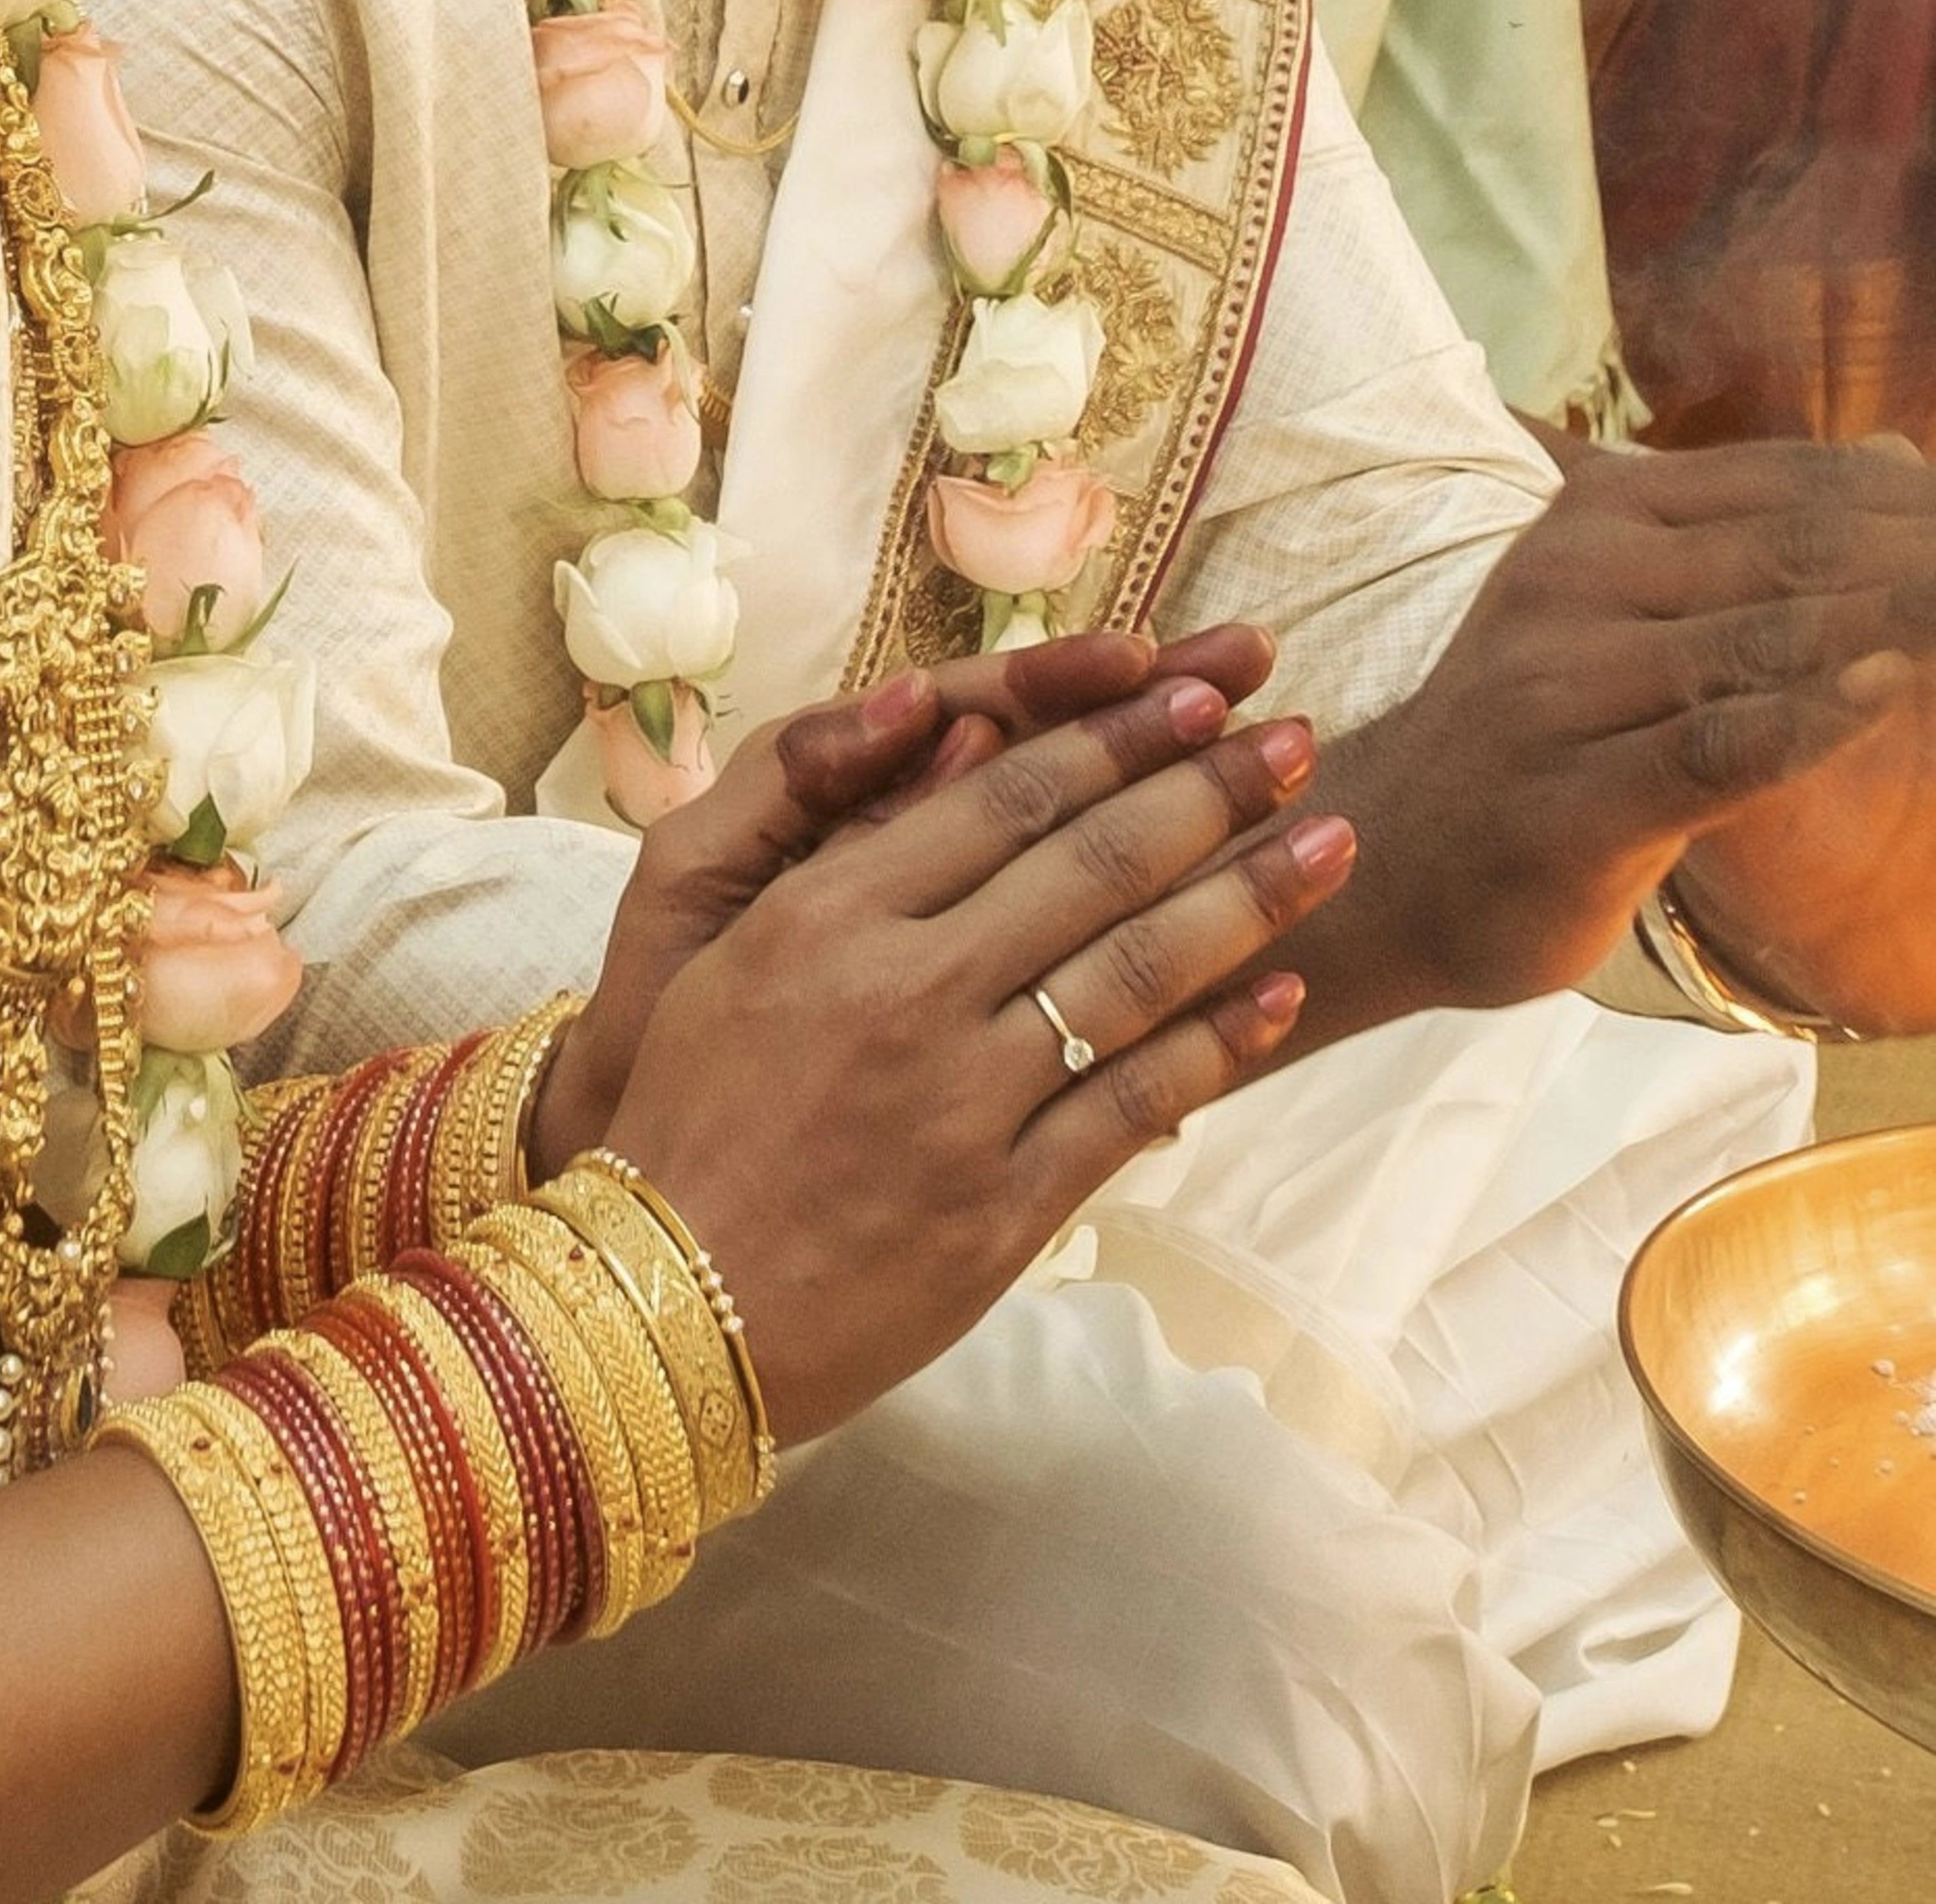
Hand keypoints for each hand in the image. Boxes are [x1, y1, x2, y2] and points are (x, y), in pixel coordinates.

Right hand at [531, 624, 1276, 1175]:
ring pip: (1135, 975)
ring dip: (1247, 899)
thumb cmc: (685, 1115)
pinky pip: (1133, 1106)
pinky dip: (1217, 1048)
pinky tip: (1280, 996)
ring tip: (1330, 841)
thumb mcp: (723, 955)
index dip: (1114, 737)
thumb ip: (838, 857)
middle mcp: (904, 992)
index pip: (1003, 798)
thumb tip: (951, 756)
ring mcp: (964, 1102)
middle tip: (1295, 738)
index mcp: (826, 917)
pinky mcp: (1004, 1206)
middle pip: (1090, 866)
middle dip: (1207, 791)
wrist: (665, 1302)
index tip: (1197, 694)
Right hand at [1307, 438, 1935, 1035]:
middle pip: (1794, 553)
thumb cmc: (1539, 732)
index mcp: (1589, 518)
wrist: (1392, 861)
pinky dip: (1813, 717)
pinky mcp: (1572, 800)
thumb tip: (1897, 454)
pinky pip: (1717, 748)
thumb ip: (1751, 534)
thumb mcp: (1628, 606)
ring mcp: (1560, 689)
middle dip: (1922, 561)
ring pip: (1766, 641)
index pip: (1788, 483)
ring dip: (1902, 627)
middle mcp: (1568, 582)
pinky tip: (1890, 688)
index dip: (1912, 499)